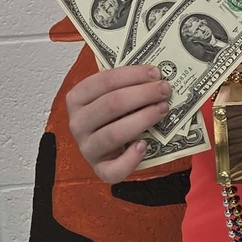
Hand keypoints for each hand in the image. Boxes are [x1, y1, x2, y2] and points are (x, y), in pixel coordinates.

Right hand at [66, 65, 170, 182]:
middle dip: (142, 94)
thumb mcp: (114, 94)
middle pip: (110, 104)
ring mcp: (87, 148)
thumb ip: (128, 84)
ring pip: (113, 134)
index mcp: (77, 98)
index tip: (156, 73)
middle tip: (164, 90)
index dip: (132, 75)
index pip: (103, 81)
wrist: (108, 146)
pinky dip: (131, 158)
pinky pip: (114, 169)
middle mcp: (78, 123)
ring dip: (142, 119)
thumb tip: (157, 76)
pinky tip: (144, 145)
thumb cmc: (114, 114)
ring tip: (163, 109)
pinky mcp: (100, 169)